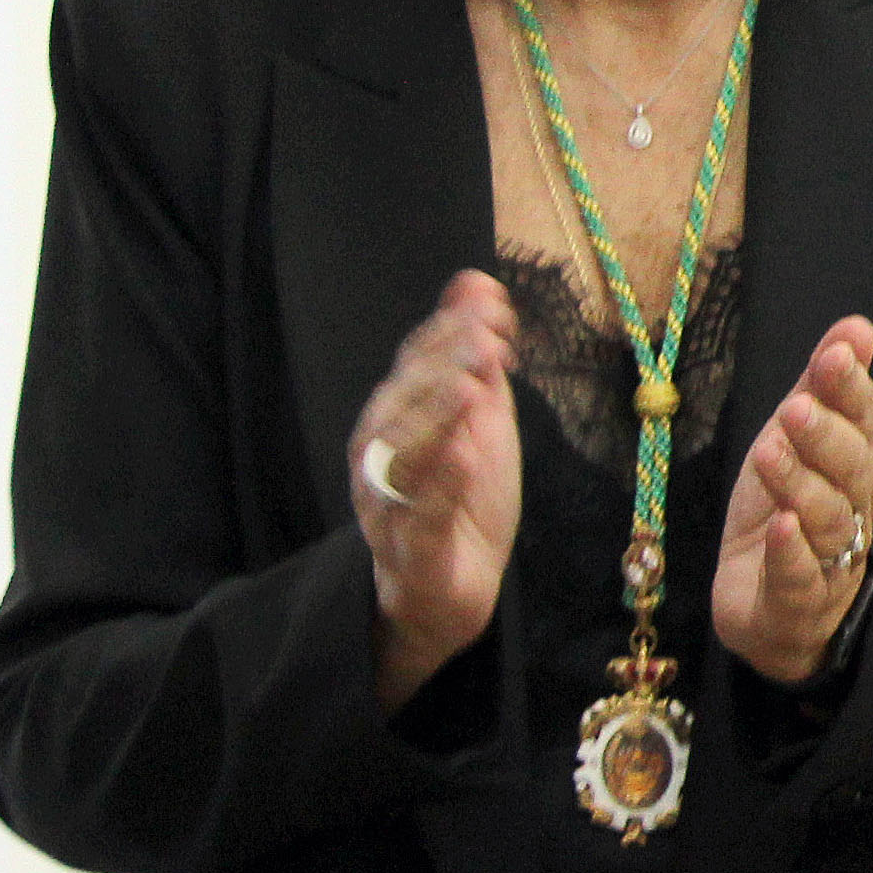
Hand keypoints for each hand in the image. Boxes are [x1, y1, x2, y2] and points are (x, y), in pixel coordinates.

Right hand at [356, 273, 521, 705]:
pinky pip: (421, 516)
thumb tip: (476, 283)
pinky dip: (441, 485)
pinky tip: (464, 455)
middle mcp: (380, 457)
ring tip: (468, 385)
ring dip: (435, 417)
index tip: (492, 302)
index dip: (450, 330)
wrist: (452, 590)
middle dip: (440, 365)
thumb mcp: (477, 418)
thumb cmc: (459, 496)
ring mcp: (390, 505)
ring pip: (403, 456)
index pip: (415, 364)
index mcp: (394, 418)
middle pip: (402, 403)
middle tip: (483, 336)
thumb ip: (472, 355)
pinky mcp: (412, 553)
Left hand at [712, 313, 872, 683]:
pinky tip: (780, 527)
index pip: (863, 423)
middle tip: (796, 408)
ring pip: (828, 521)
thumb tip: (857, 325)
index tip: (837, 353)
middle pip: (852, 471)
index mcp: (855, 467)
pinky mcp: (800, 603)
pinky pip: (802, 578)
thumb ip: (822, 387)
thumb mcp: (790, 444)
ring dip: (800, 486)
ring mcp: (833, 561)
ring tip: (770, 454)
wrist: (766, 609)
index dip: (851, 389)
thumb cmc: (783, 515)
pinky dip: (792, 553)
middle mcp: (854, 511)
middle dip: (826, 437)